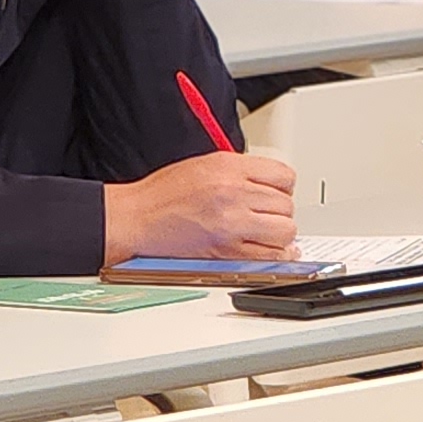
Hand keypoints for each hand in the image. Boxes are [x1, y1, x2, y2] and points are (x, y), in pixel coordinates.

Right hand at [102, 150, 298, 262]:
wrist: (137, 218)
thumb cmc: (162, 194)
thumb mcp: (205, 164)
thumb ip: (240, 171)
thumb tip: (267, 182)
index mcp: (229, 167)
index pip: (284, 176)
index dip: (282, 186)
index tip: (275, 192)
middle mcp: (234, 193)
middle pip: (286, 204)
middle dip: (279, 210)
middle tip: (266, 214)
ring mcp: (232, 224)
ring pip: (285, 230)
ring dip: (279, 233)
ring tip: (266, 231)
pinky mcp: (227, 251)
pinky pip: (270, 257)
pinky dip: (276, 255)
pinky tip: (272, 250)